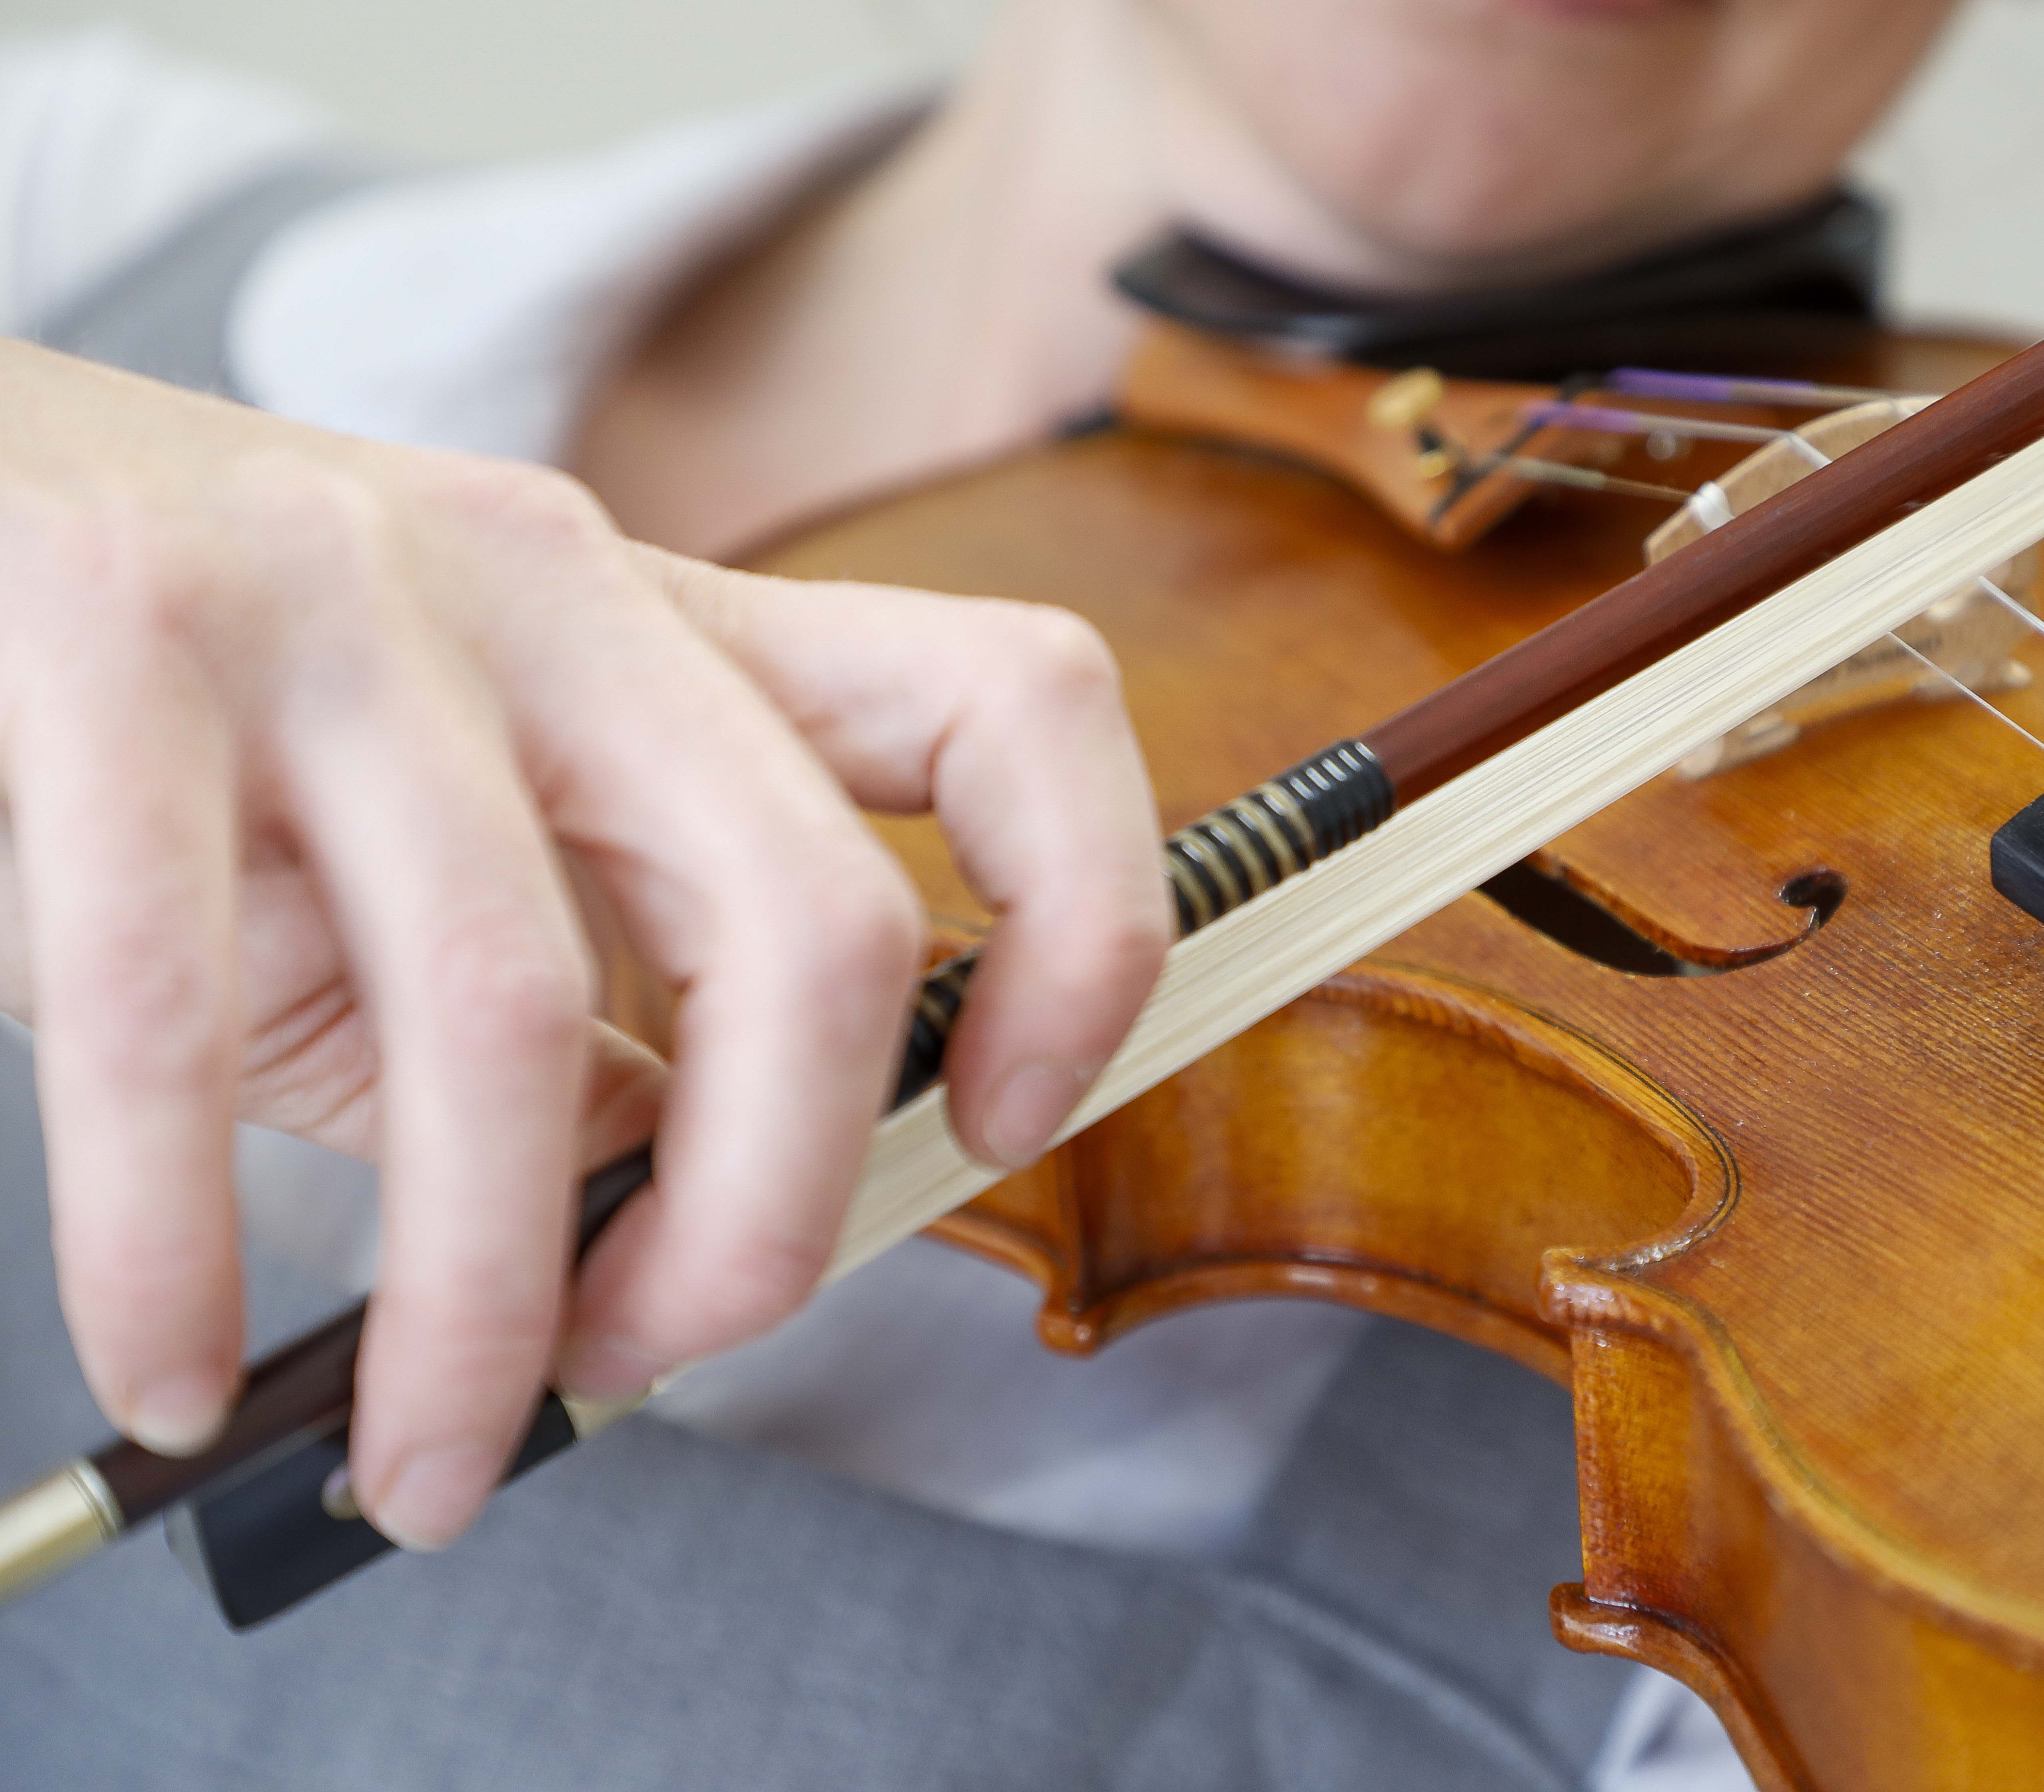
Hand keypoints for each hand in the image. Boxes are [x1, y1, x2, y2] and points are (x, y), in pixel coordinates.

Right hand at [0, 343, 1167, 1548]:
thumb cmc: (231, 725)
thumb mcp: (465, 859)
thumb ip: (606, 1024)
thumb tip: (698, 1233)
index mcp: (686, 635)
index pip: (1019, 711)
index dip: (1079, 930)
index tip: (996, 1120)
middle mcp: (559, 587)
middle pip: (810, 919)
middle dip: (769, 1215)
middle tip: (661, 1355)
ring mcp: (341, 592)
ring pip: (506, 1004)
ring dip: (482, 1304)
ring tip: (429, 1451)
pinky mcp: (110, 627)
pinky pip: (179, 1017)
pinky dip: (182, 1251)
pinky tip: (183, 1371)